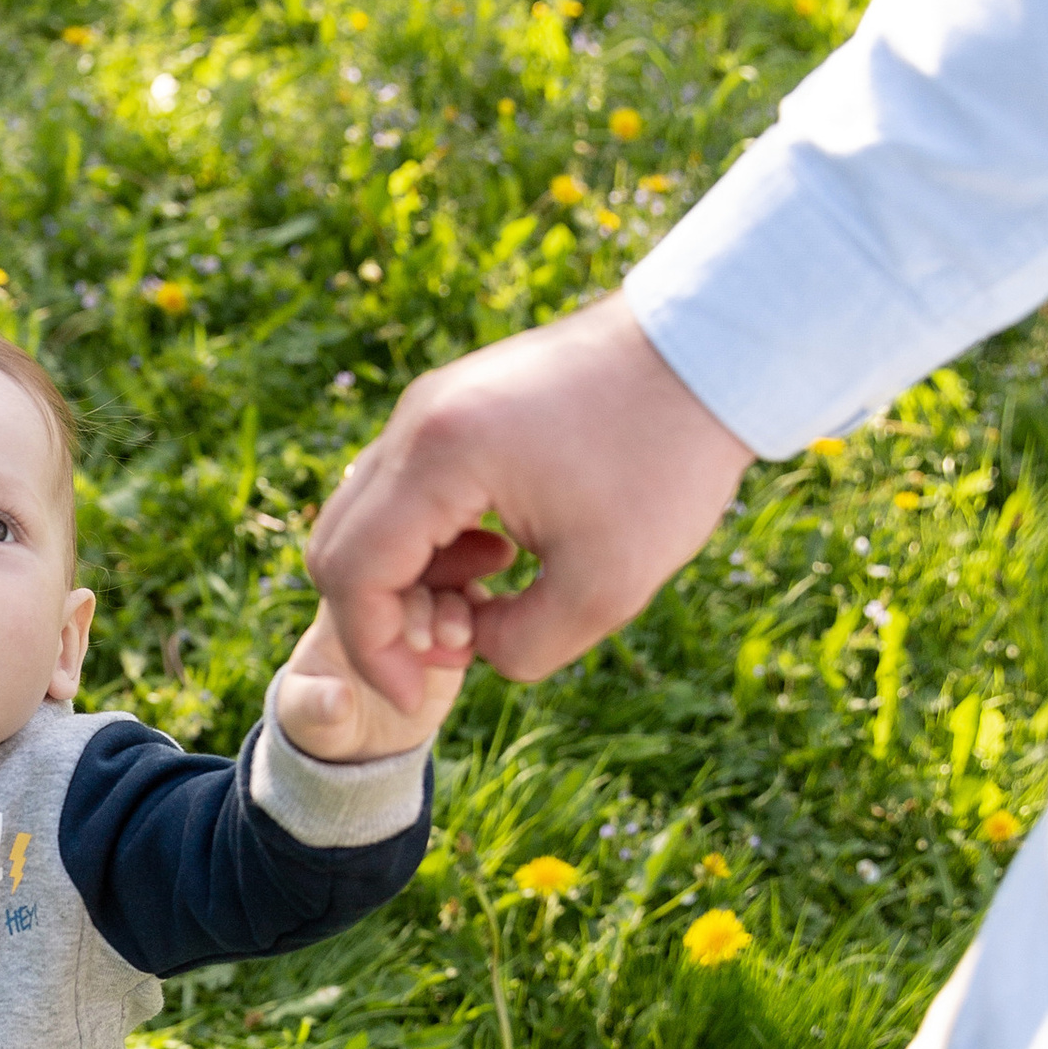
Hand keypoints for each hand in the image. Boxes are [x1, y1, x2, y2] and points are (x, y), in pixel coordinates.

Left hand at [273, 593, 472, 761]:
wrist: (359, 737)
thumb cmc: (321, 716)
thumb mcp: (307, 718)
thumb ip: (315, 707)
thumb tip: (337, 702)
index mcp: (343, 602)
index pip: (372, 577)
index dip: (400, 604)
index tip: (418, 642)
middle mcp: (386, 597)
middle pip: (418, 566)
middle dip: (441, 586)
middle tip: (453, 633)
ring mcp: (422, 611)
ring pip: (449, 584)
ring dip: (462, 605)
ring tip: (461, 640)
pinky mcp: (448, 631)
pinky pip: (472, 612)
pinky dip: (480, 617)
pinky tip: (484, 636)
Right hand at [307, 294, 752, 716]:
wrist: (709, 351)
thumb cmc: (667, 460)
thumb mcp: (606, 585)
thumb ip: (520, 646)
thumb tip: (470, 649)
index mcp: (440, 457)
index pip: (353, 574)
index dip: (376, 652)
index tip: (420, 697)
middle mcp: (416, 422)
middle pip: (338, 545)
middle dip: (384, 617)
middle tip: (464, 640)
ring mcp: (430, 406)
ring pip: (369, 519)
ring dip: (410, 579)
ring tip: (492, 596)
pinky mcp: (454, 406)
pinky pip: (405, 491)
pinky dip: (430, 541)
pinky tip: (499, 554)